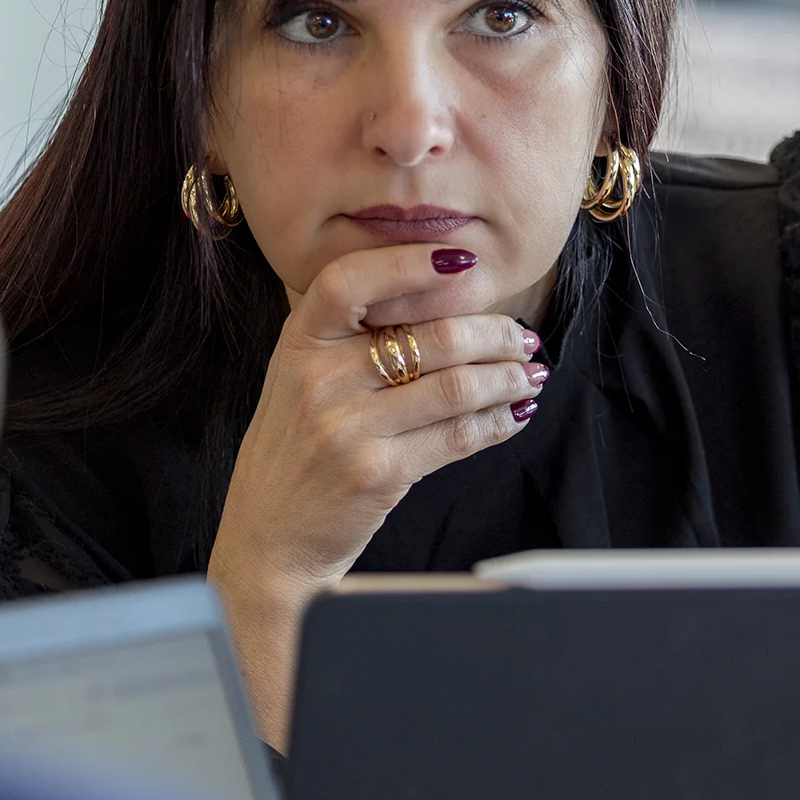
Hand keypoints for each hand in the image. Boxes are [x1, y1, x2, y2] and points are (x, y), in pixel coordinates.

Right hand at [206, 243, 545, 747]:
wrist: (269, 541)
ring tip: (529, 373)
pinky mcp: (378, 472)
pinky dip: (497, 421)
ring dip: (508, 376)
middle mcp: (318, 380)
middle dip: (494, 332)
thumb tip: (441, 295)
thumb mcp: (298, 381)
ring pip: (457, 384)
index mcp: (298, 345)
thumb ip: (348, 339)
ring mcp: (348, 428)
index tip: (461, 259)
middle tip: (523, 336)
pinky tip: (513, 413)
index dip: (407, 263)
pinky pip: (459, 435)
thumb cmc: (297, 453)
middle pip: (431, 335)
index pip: (348, 280)